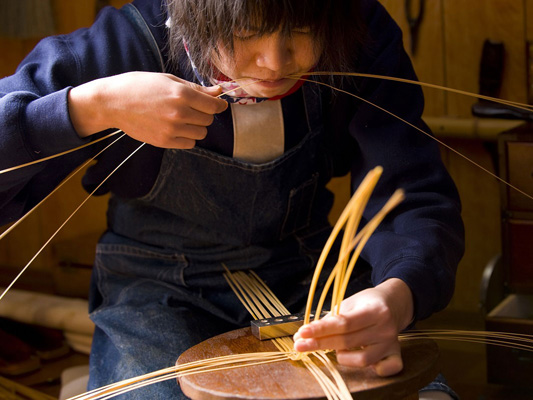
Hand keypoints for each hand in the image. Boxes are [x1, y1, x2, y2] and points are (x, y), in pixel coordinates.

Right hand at [68, 72, 227, 147]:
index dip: (219, 105)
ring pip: (201, 133)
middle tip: (191, 108)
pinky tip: (176, 128)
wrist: (113, 102)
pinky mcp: (164, 141)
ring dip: (196, 127)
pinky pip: (189, 144)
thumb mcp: (168, 80)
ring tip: (182, 119)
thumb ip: (196, 89)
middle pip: (208, 120)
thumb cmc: (140, 86)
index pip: (214, 105)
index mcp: (181, 94)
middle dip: (204, 114)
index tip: (217, 104)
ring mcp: (172, 129)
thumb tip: (219, 92)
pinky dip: (187, 137)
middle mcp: (179, 113)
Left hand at [293, 278, 413, 376]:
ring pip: (362, 360)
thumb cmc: (367, 302)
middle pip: (348, 341)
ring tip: (337, 348)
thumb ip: (331, 318)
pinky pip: (383, 369)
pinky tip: (359, 358)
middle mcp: (385, 328)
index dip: (321, 329)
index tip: (303, 333)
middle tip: (300, 344)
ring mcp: (391, 343)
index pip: (343, 323)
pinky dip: (370, 368)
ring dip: (342, 356)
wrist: (394, 303)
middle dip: (320, 343)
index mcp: (374, 310)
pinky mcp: (395, 355)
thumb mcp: (349, 303)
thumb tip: (305, 334)